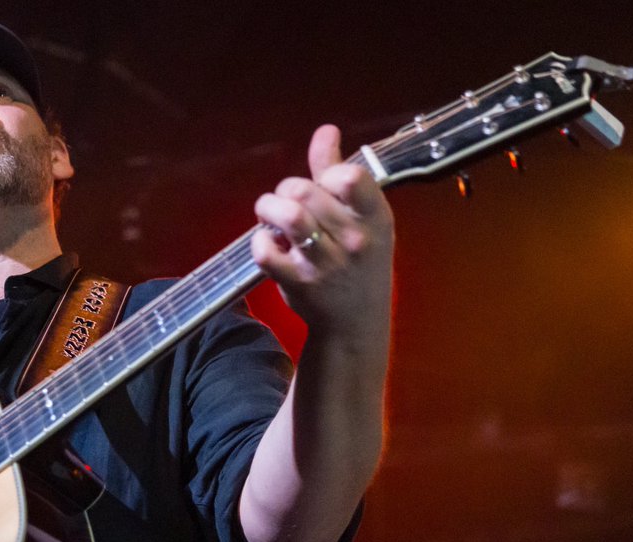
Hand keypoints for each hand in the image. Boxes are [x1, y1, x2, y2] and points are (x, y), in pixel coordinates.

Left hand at [251, 124, 393, 343]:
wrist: (354, 321)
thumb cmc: (358, 260)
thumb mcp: (362, 217)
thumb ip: (339, 172)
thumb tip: (326, 130)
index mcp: (375, 216)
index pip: (352, 178)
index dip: (328, 173)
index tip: (324, 185)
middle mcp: (354, 240)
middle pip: (306, 191)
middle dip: (286, 189)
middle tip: (285, 201)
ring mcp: (326, 263)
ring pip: (288, 216)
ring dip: (268, 208)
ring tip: (270, 215)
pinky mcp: (298, 283)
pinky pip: (266, 251)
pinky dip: (258, 241)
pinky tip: (267, 243)